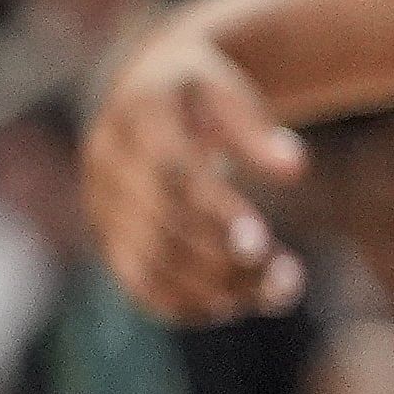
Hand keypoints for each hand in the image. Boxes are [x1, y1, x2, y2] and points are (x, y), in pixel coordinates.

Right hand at [82, 16, 306, 320]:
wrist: (138, 93)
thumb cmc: (197, 93)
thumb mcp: (225, 88)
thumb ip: (254, 126)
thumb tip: (291, 170)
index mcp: (135, 116)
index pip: (169, 174)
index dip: (214, 212)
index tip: (263, 243)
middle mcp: (107, 163)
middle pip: (159, 227)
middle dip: (224, 261)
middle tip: (287, 274)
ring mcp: (102, 205)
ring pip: (149, 264)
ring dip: (213, 289)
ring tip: (275, 291)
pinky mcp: (108, 236)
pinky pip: (138, 284)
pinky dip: (184, 305)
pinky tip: (233, 305)